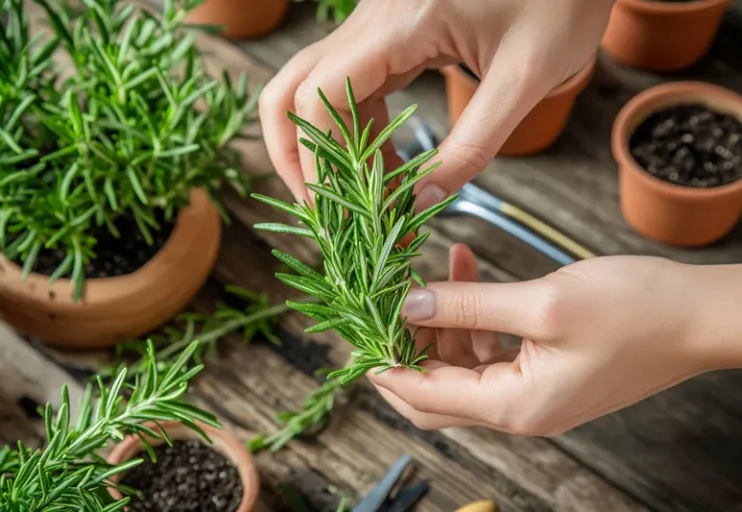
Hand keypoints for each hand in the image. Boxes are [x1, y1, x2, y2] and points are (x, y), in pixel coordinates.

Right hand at [259, 0, 613, 205]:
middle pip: (293, 87)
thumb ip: (472, 147)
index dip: (318, 158)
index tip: (340, 209)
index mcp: (400, 21)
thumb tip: (423, 202)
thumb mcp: (523, 80)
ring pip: (315, 88)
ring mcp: (376, 24)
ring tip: (359, 198)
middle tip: (320, 207)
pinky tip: (382, 166)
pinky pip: (350, 85)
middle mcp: (372, 18)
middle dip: (295, 153)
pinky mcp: (389, 34)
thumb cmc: (560, 1)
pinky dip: (354, 130)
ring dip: (326, 146)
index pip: (320, 95)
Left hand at [368, 245, 741, 434]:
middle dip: (406, 345)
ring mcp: (531, 392)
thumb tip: (409, 304)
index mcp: (513, 405)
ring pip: (459, 365)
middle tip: (385, 300)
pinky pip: (490, 349)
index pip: (423, 397)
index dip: (383, 364)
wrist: (700, 316)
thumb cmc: (635, 311)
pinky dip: (473, 315)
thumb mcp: (541, 303)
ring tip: (438, 269)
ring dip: (442, 319)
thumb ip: (469, 305)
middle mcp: (517, 409)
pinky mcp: (544, 371)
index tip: (355, 327)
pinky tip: (468, 271)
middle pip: (434, 390)